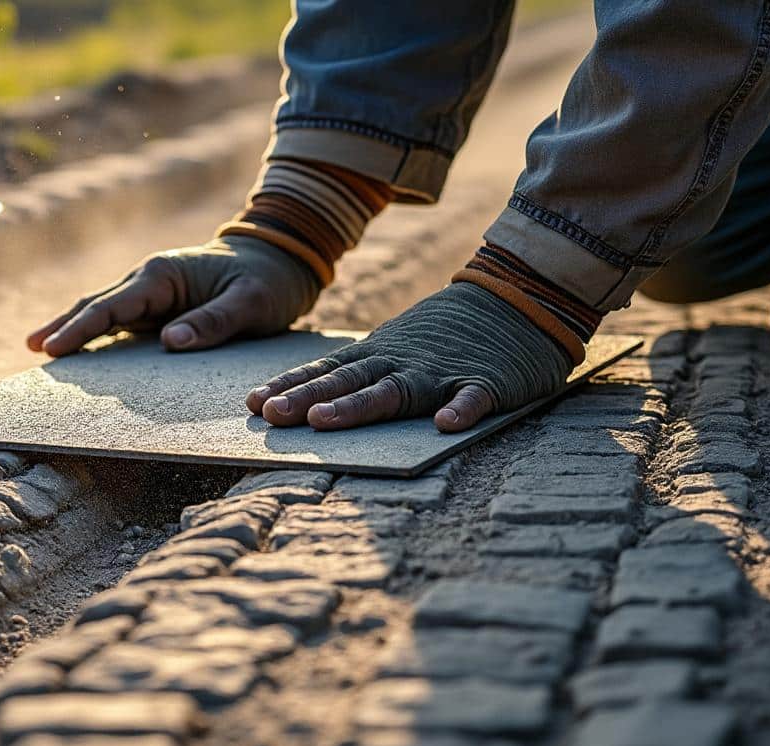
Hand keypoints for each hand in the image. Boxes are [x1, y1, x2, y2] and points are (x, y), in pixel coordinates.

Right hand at [27, 236, 320, 356]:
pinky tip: (80, 354)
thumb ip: (214, 320)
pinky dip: (97, 336)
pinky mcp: (160, 308)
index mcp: (163, 275)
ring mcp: (153, 295)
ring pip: (104, 313)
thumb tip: (170, 341)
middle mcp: (150, 282)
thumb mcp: (251, 301)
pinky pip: (122, 324)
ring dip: (74, 329)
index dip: (81, 328)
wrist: (280, 258)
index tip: (53, 347)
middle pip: (97, 306)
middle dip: (65, 326)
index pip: (113, 306)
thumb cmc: (268, 279)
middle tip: (34, 349)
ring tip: (41, 349)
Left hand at [245, 282, 573, 431]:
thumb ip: (360, 370)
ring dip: (359, 405)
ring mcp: (443, 370)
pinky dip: (461, 408)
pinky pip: (475, 396)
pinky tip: (446, 424)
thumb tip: (306, 400)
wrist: (517, 297)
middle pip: (348, 381)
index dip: (290, 386)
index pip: (326, 370)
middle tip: (271, 415)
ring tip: (324, 421)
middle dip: (307, 398)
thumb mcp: (396, 343)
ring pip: (397, 390)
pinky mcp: (488, 381)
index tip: (252, 403)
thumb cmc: (447, 331)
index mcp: (380, 354)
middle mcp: (402, 361)